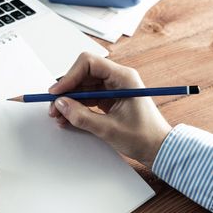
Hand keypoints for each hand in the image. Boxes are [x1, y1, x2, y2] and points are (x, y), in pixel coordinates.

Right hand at [48, 52, 171, 166]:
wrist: (158, 149)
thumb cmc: (144, 136)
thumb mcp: (108, 128)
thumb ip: (82, 116)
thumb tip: (61, 105)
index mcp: (123, 77)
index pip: (89, 64)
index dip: (70, 76)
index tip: (58, 92)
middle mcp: (117, 79)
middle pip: (83, 74)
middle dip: (66, 90)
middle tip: (54, 105)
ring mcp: (112, 89)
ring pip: (82, 86)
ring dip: (68, 99)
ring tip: (58, 114)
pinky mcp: (109, 99)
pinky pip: (87, 97)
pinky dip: (75, 106)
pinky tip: (67, 116)